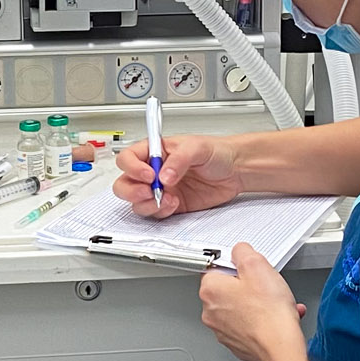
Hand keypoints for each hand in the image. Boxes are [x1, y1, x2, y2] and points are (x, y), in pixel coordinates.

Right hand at [115, 134, 242, 218]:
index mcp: (154, 151)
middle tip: (149, 191)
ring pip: (137, 202)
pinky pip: (155, 212)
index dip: (132, 168)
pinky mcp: (170, 205)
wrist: (235, 170)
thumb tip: (163, 175)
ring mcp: (160, 189)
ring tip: (167, 198)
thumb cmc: (216, 152)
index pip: (128, 159)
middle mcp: (152, 171)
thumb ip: (178, 160)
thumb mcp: (197, 148)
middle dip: (132, 191)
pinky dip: (160, 211)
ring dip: (147, 204)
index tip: (149, 174)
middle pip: (125, 183)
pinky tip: (174, 204)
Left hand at [199, 244, 307, 360]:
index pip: (216, 267)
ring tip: (275, 302)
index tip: (249, 268)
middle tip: (265, 285)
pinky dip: (262, 319)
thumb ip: (243, 251)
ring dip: (259, 302)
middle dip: (249, 285)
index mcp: (210, 290)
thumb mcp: (257, 265)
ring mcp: (223, 330)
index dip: (237, 265)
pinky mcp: (237, 342)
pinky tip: (277, 316)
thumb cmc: (269, 314)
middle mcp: (211, 312)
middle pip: (228, 288)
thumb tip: (239, 251)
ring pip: (241, 306)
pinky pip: (249, 323)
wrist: (282, 348)